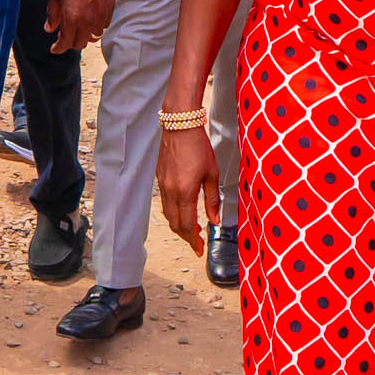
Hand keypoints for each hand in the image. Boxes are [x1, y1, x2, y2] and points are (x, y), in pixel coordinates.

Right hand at [157, 117, 218, 254]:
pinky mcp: (159, 178)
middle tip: (197, 242)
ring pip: (168, 214)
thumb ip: (212, 200)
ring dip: (179, 225)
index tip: (199, 250)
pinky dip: (174, 212)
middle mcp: (170, 191)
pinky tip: (184, 210)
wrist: (180, 125)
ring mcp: (162, 185)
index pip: (187, 225)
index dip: (193, 241)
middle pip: (175, 223)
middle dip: (186, 236)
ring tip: (192, 229)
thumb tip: (214, 221)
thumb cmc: (199, 147)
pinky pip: (165, 202)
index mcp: (185, 192)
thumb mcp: (212, 174)